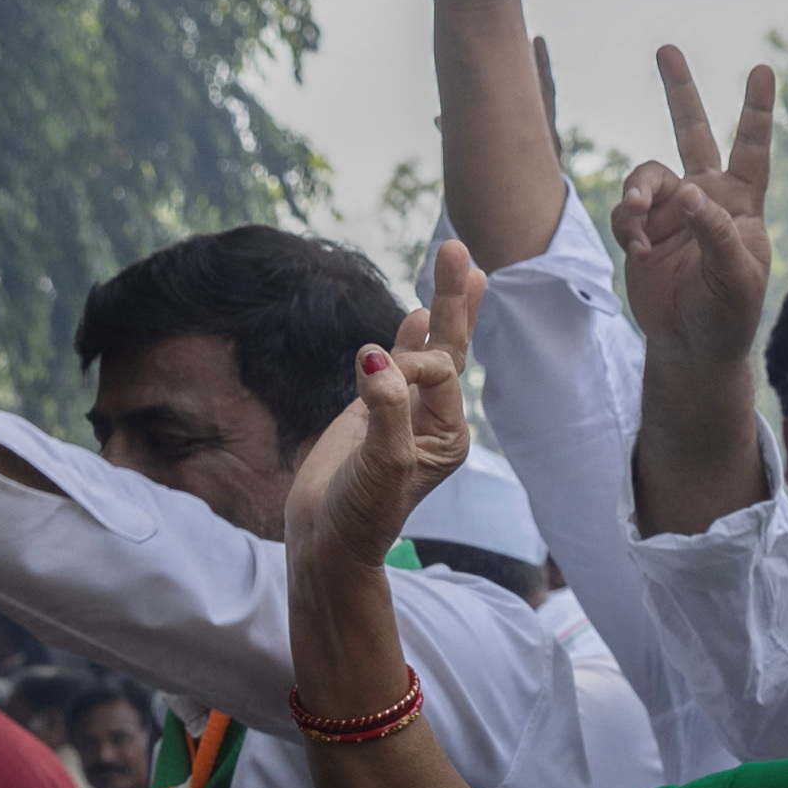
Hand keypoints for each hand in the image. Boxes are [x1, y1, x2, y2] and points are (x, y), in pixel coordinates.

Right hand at [284, 247, 483, 566]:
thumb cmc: (362, 511)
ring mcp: (404, 411)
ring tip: (458, 261)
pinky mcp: (373, 410)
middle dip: (454, 299)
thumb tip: (375, 355)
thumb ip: (385, 409)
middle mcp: (434, 420)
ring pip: (425, 350)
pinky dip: (406, 336)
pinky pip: (395, 363)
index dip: (409, 367)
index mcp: (449, 434)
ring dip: (439, 307)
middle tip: (458, 248)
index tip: (373, 386)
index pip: (439, 373)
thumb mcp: (381, 464)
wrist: (328, 539)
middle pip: (450, 347)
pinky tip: (418, 312)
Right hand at [613, 50, 775, 372]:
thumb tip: (688, 193)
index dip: (756, 109)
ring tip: (636, 219)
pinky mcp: (643, 230)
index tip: (763, 68)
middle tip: (666, 49)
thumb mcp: (735, 277)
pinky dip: (626, 226)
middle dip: (679, 91)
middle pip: (693, 132)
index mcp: (742, 204)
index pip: (752, 148)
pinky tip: (637, 251)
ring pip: (647, 174)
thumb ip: (715, 232)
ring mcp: (672, 211)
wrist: (691, 347)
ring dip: (637, 191)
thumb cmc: (728, 315)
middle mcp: (707, 197)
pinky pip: (625, 210)